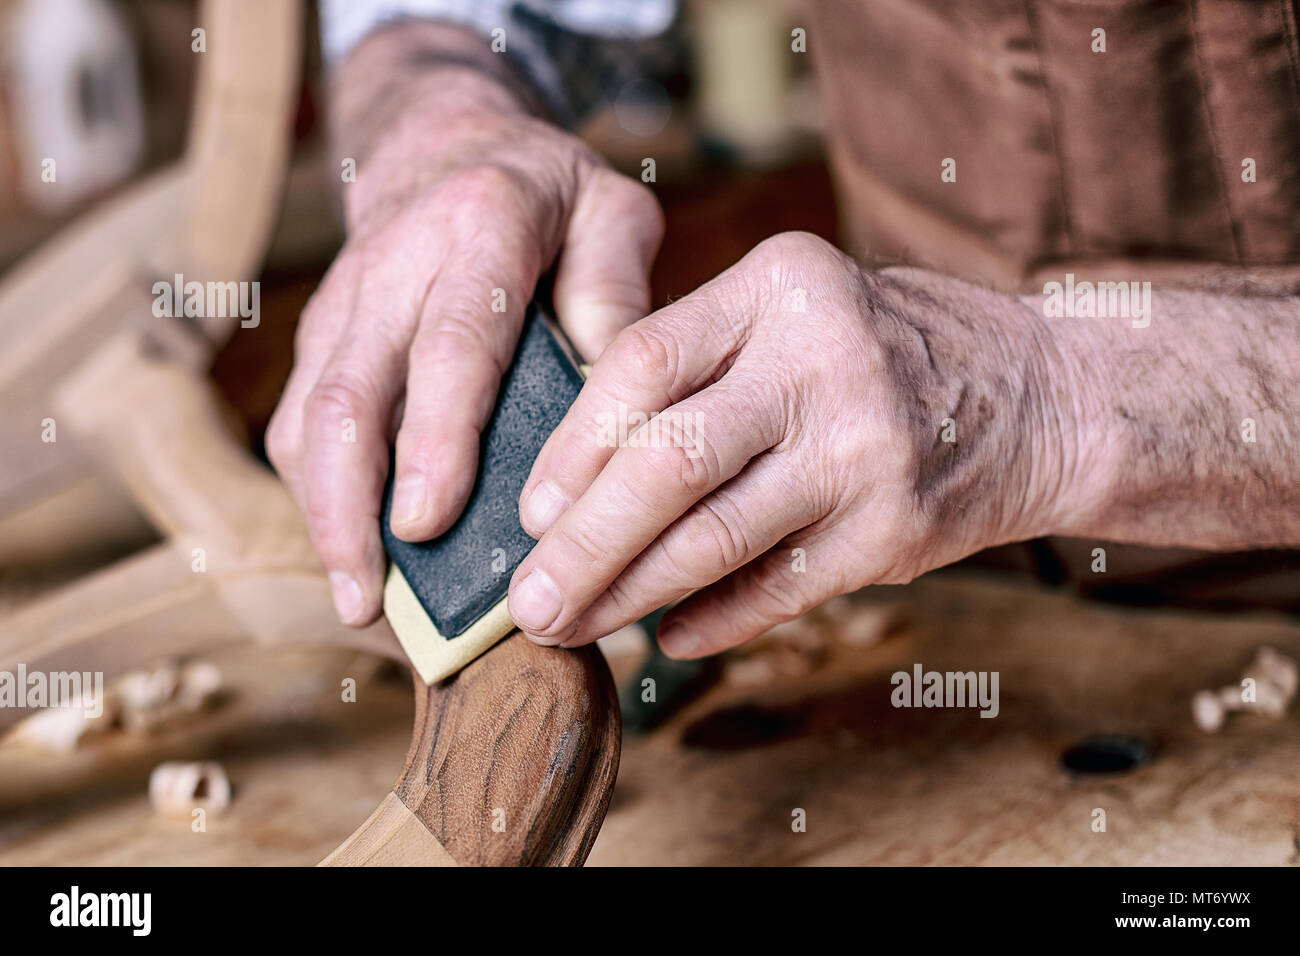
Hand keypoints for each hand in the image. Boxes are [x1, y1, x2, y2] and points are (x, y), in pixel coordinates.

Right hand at [266, 25, 663, 625]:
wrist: (447, 139)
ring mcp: (343, 302)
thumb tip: (613, 415)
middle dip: (349, 505)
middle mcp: (394, 265)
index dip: (434, 437)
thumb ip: (621, 299)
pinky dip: (318, 494)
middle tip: (370, 599)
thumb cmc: (549, 195)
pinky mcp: (320, 335)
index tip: (425, 524)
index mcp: (482, 227)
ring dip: (323, 514)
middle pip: (349, 395)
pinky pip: (298, 422)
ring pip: (307, 417)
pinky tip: (351, 554)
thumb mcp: (614, 214)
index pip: (451, 343)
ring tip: (358, 601)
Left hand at [507, 231, 1094, 656]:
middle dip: (584, 545)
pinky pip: (778, 589)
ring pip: (715, 538)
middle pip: (669, 463)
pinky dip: (713, 620)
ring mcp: (864, 449)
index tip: (530, 509)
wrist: (1039, 395)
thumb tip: (576, 479)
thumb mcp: (793, 312)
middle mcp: (822, 361)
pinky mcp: (896, 529)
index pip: (644, 361)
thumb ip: (699, 366)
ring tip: (573, 628)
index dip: (573, 444)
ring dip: (630, 595)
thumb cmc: (880, 350)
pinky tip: (669, 637)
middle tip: (528, 602)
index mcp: (778, 286)